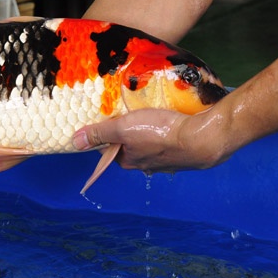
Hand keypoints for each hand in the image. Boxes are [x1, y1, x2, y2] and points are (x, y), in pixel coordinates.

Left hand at [72, 108, 229, 173]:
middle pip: (129, 144)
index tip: (111, 116)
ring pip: (149, 143)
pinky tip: (170, 120)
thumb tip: (74, 142)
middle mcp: (145, 166)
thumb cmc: (160, 132)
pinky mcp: (183, 154)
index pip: (108, 147)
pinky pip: (169, 141)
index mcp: (128, 162)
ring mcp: (166, 162)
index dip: (106, 131)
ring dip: (148, 130)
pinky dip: (167, 131)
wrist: (203, 138)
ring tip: (151, 112)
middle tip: (130, 110)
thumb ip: (100, 133)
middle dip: (128, 130)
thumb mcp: (123, 128)